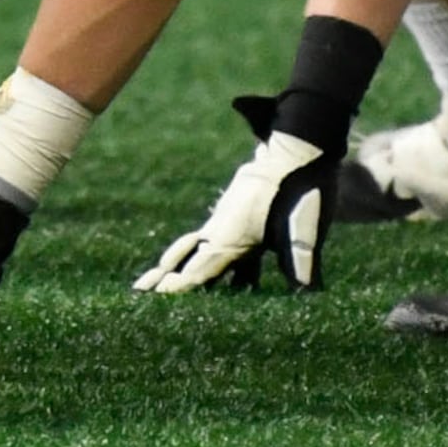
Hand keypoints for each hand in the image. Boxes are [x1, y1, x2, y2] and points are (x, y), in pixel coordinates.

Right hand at [133, 97, 336, 293]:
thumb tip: (309, 291)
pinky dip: (202, 258)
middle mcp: (221, 230)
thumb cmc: (300, 187)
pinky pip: (212, 243)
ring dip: (179, 266)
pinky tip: (217, 275)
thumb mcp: (303, 227)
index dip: (177, 285)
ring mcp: (226, 222)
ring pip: (196, 249)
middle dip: (164, 275)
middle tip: (138, 290)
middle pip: (187, 259)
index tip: (153, 297)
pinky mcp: (237, 218)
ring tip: (160, 282)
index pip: (198, 269)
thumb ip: (302, 260)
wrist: (296, 149)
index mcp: (231, 236)